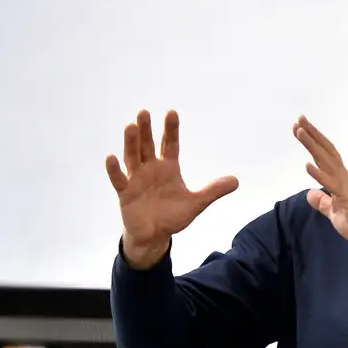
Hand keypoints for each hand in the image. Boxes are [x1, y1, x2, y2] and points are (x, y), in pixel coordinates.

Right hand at [105, 109, 238, 266]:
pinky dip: (114, 169)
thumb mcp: (196, 203)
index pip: (170, 144)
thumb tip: (236, 181)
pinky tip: (111, 157)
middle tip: (144, 112)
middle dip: (146, 130)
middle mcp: (151, 169)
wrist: (154, 235)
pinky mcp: (125, 193)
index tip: (172, 112)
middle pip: (148, 145)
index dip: (171, 130)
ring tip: (130, 126)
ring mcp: (136, 179)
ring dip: (131, 143)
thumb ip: (213, 191)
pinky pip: (119, 179)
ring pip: (132, 157)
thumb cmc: (173, 216)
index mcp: (168, 168)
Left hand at [293, 116, 347, 247]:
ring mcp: (345, 185)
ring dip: (312, 146)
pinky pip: (331, 183)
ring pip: (327, 161)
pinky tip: (307, 165)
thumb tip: (310, 193)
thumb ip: (323, 203)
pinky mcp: (346, 197)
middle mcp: (342, 177)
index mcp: (340, 179)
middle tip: (299, 119)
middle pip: (326, 151)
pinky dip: (319, 173)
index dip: (313, 142)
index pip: (325, 156)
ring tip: (300, 131)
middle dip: (312, 135)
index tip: (300, 128)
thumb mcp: (334, 213)